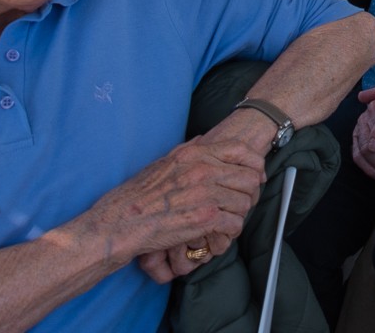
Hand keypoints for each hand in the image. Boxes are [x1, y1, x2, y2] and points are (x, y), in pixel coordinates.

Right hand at [74, 137, 265, 280]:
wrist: (118, 223)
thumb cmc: (136, 197)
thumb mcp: (163, 162)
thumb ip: (187, 150)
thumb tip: (204, 139)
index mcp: (194, 154)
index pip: (241, 150)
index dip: (254, 164)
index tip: (255, 176)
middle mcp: (203, 170)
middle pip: (249, 178)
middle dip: (249, 193)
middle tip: (240, 204)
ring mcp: (206, 193)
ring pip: (244, 202)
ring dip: (238, 214)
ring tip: (226, 221)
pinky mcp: (205, 218)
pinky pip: (235, 223)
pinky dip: (231, 231)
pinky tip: (219, 233)